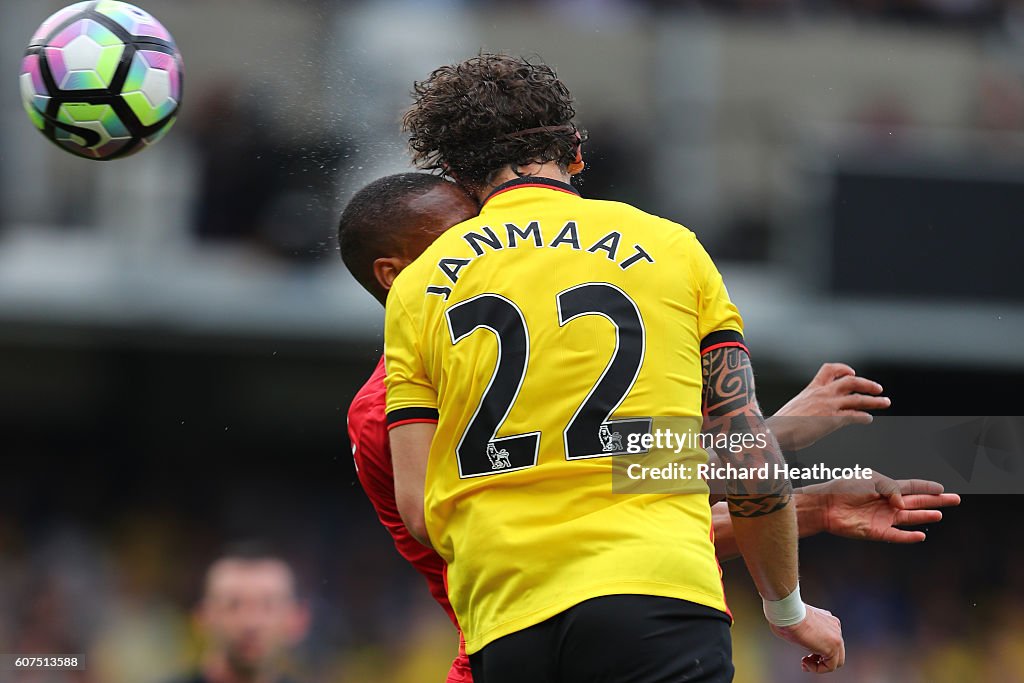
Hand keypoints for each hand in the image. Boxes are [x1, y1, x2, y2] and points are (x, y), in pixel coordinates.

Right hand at [770, 604, 844, 672]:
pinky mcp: (833, 647)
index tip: (805, 654)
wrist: (789, 612)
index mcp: (826, 619)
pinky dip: (818, 669)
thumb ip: (804, 631)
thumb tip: (798, 639)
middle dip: (819, 659)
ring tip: (805, 663)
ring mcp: (836, 637)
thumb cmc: (786, 615)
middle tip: (805, 660)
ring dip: (819, 665)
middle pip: (835, 651)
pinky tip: (806, 663)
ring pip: (836, 661)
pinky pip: (831, 666)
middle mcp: (834, 627)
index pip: (828, 640)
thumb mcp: (797, 622)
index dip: (816, 650)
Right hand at [771, 363, 890, 450]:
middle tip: (878, 388)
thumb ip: (806, 406)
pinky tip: (868, 419)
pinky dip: (864, 417)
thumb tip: (807, 413)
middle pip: (850, 381)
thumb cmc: (780, 424)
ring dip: (874, 400)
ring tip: (885, 402)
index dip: (843, 369)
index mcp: (811, 389)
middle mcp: (822, 394)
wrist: (776, 432)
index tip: (851, 372)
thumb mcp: (794, 407)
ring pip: (857, 399)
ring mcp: (828, 406)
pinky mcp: (832, 420)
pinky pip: (854, 416)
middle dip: (867, 383)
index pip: (829, 370)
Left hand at [814, 475, 960, 542]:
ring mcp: (883, 518)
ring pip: (910, 518)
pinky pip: (897, 535)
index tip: (942, 487)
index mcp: (885, 487)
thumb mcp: (870, 479)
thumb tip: (903, 503)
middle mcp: (887, 503)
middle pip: (917, 502)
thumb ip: (891, 488)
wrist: (826, 504)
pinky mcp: (877, 531)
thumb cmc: (845, 488)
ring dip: (925, 516)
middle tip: (955, 499)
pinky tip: (921, 535)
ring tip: (939, 514)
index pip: (911, 486)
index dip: (926, 487)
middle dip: (936, 501)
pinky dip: (909, 536)